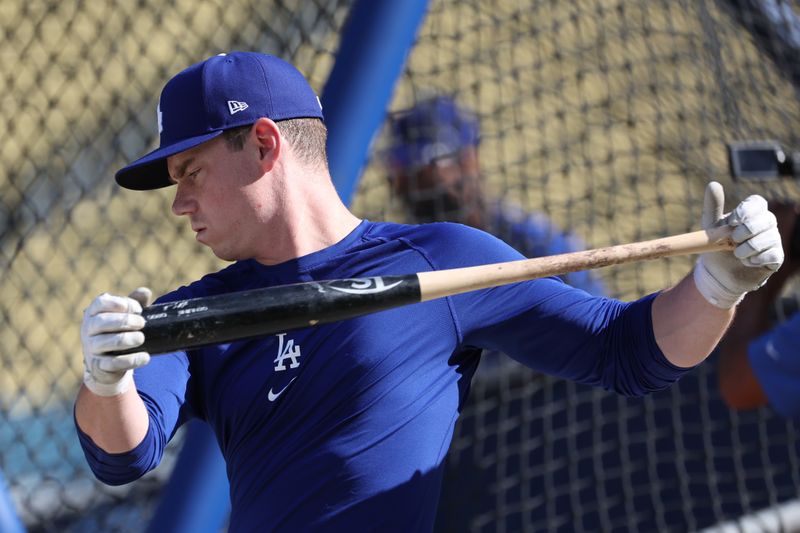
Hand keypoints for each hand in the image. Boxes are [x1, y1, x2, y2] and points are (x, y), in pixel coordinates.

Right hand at [81, 287, 152, 395]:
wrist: (108, 366)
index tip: (137, 308)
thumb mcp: (125, 316)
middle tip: (142, 323)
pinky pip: (113, 363)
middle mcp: (88, 330)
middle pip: (102, 322)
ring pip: (106, 342)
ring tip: (141, 338)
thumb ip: (134, 303)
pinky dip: (132, 359)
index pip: (100, 303)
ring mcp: (91, 349)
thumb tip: (145, 292)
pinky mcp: (98, 367)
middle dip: (124, 321)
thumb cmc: (118, 333)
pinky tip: (145, 357)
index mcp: (93, 313)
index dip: (119, 303)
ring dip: (127, 339)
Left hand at [693, 182, 783, 308]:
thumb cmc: (717, 245)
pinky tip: (747, 262)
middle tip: (733, 240)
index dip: (746, 211)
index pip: (758, 202)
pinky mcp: (776, 257)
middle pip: (766, 219)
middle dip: (747, 230)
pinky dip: (755, 259)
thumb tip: (713, 183)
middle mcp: (766, 223)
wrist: (719, 272)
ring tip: (737, 254)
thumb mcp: (711, 226)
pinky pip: (772, 254)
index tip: (732, 222)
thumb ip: (713, 205)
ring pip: (769, 238)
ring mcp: (773, 240)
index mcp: (751, 213)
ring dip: (748, 248)